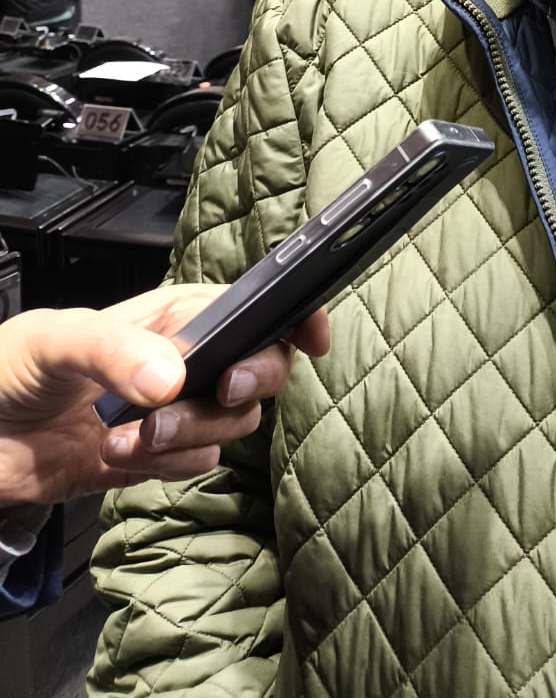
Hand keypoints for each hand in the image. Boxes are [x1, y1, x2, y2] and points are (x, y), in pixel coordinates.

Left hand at [0, 288, 329, 503]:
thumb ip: (113, 350)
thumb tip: (173, 380)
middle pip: (259, 368)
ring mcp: (174, 412)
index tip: (308, 339)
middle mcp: (186, 359)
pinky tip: (118, 456)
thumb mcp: (55, 340)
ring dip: (189, 435)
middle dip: (246, 382)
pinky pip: (196, 465)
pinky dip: (165, 468)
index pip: (253, 305)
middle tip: (218, 392)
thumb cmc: (6, 368)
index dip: (291, 316)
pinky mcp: (155, 458)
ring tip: (130, 436)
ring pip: (231, 424)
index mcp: (173, 314)